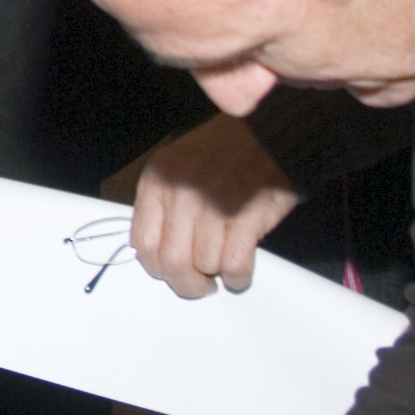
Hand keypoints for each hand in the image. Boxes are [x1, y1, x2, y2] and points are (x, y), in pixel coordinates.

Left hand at [128, 115, 302, 295]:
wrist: (270, 130)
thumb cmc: (227, 150)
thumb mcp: (179, 166)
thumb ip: (164, 204)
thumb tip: (160, 251)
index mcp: (158, 180)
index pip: (143, 243)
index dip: (158, 267)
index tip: (171, 272)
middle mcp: (180, 192)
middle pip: (171, 262)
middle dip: (188, 282)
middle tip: (201, 283)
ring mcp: (213, 204)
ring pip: (204, 265)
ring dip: (216, 275)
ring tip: (224, 267)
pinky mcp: (246, 215)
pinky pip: (234, 265)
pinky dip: (237, 276)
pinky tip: (240, 271)